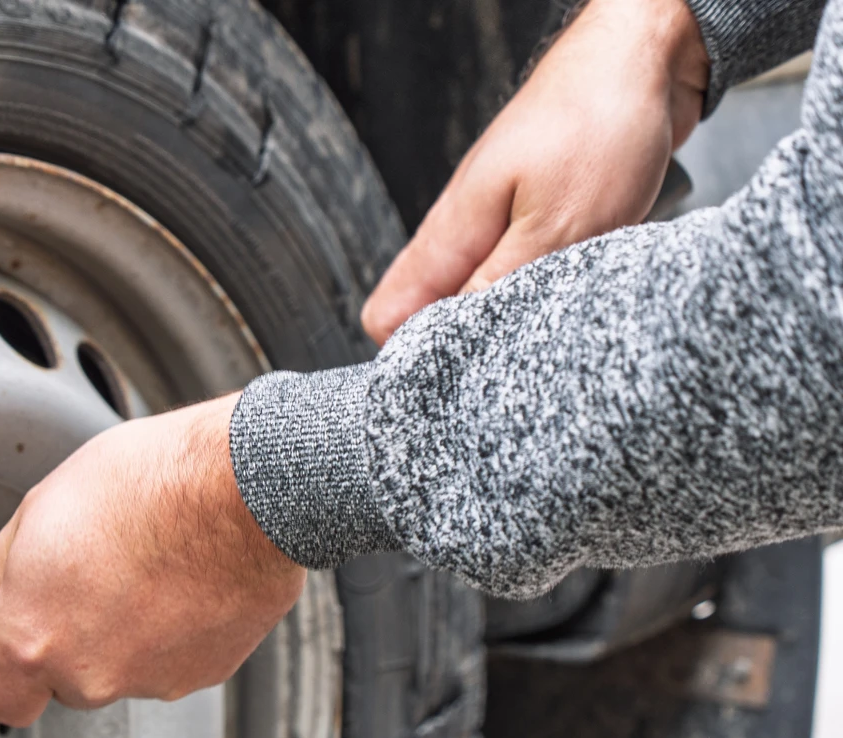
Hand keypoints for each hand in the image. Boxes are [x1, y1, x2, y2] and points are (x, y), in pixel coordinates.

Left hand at [0, 394, 305, 726]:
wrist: (246, 486)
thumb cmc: (145, 486)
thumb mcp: (36, 515)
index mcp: (34, 642)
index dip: (4, 663)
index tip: (12, 628)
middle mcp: (91, 677)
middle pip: (62, 679)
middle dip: (68, 635)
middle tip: (87, 568)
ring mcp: (152, 681)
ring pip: (120, 669)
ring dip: (123, 630)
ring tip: (142, 561)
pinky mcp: (206, 673)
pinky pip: (173, 661)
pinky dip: (172, 630)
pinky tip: (180, 577)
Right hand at [359, 0, 710, 343]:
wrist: (645, 56)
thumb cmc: (597, 121)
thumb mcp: (555, 223)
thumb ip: (499, 288)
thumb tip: (450, 344)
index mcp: (451, 234)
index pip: (388, 317)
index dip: (409, 358)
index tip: (450, 385)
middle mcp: (465, 232)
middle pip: (435, 314)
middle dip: (468, 347)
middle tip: (514, 366)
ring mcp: (500, 224)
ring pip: (487, 297)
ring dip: (519, 317)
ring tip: (555, 326)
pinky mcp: (539, 218)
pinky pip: (528, 273)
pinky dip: (553, 288)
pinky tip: (581, 289)